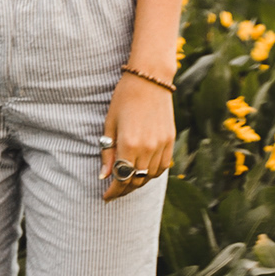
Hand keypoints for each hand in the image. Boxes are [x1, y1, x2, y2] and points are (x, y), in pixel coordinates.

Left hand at [99, 75, 174, 201]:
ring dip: (138, 182)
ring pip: (150, 176)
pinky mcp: (170, 140)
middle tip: (114, 192)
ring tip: (128, 181)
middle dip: (124, 190)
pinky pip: (163, 166)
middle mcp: (147, 148)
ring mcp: (161, 145)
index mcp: (129, 144)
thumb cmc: (124, 98)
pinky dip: (152, 173)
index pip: (121, 178)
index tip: (106, 196)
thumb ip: (108, 152)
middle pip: (136, 180)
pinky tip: (143, 171)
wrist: (150, 79)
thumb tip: (104, 175)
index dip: (113, 191)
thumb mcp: (110, 124)